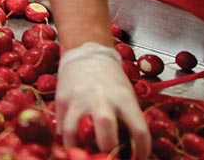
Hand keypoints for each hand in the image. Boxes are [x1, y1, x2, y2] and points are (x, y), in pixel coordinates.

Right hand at [56, 42, 149, 156]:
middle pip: (106, 136)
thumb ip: (127, 120)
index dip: (142, 151)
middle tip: (109, 157)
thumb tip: (130, 148)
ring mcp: (78, 100)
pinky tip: (74, 142)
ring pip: (75, 133)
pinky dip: (67, 139)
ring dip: (80, 149)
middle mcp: (101, 100)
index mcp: (124, 99)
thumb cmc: (110, 79)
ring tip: (84, 155)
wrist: (86, 54)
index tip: (139, 158)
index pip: (139, 132)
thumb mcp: (126, 95)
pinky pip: (61, 127)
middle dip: (108, 152)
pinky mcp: (61, 100)